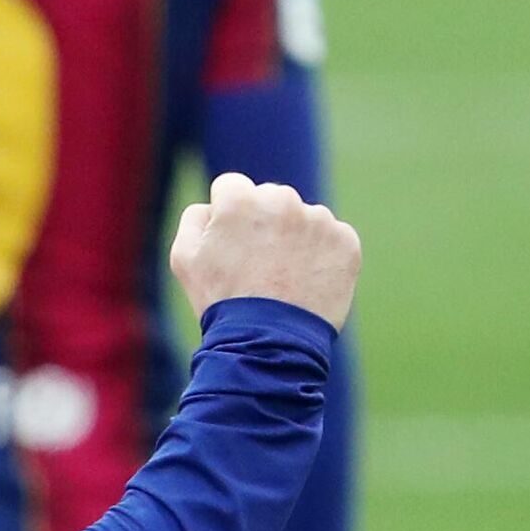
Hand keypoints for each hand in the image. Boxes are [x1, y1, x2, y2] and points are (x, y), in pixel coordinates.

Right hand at [169, 172, 361, 329]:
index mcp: (240, 198)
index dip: (228, 217)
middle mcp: (282, 199)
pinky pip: (331, 239)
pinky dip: (321, 256)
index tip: (232, 244)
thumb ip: (195, 219)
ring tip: (283, 278)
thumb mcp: (185, 258)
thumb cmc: (221, 301)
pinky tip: (306, 282)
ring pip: (303, 218)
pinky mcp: (345, 241)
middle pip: (270, 199)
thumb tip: (212, 206)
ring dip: (294, 239)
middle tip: (258, 264)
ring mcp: (318, 220)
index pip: (232, 188)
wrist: (268, 342)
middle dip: (264, 223)